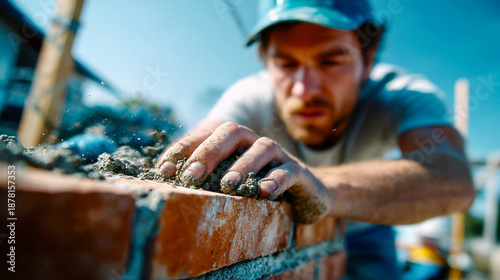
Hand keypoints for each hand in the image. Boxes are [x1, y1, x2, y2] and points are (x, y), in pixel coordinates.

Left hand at [156, 122, 332, 222]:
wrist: (306, 192)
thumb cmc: (258, 186)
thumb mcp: (230, 182)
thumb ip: (206, 179)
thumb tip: (167, 183)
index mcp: (233, 142)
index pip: (204, 135)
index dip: (183, 149)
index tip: (164, 171)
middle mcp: (253, 141)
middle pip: (231, 131)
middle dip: (209, 152)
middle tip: (192, 176)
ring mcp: (278, 154)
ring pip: (262, 148)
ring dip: (242, 165)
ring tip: (227, 186)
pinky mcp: (298, 171)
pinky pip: (288, 170)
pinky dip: (276, 179)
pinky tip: (264, 191)